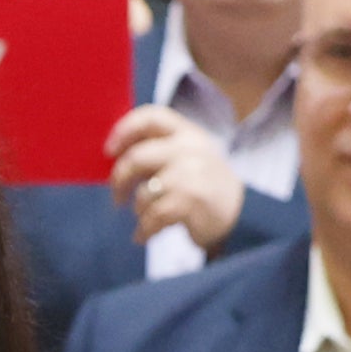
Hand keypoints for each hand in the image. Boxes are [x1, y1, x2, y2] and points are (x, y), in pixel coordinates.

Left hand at [109, 106, 244, 250]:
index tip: (109, 151)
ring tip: (145, 218)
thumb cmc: (204, 185)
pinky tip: (143, 235)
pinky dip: (144, 230)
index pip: (152, 116)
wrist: (241, 214)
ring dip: (139, 210)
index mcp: (188, 133)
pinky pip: (153, 216)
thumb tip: (115, 156)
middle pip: (137, 157)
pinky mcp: (192, 201)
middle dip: (119, 180)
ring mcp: (192, 174)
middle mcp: (190, 149)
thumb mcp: (189, 156)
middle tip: (117, 197)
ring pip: (144, 192)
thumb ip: (159, 150)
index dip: (125, 130)